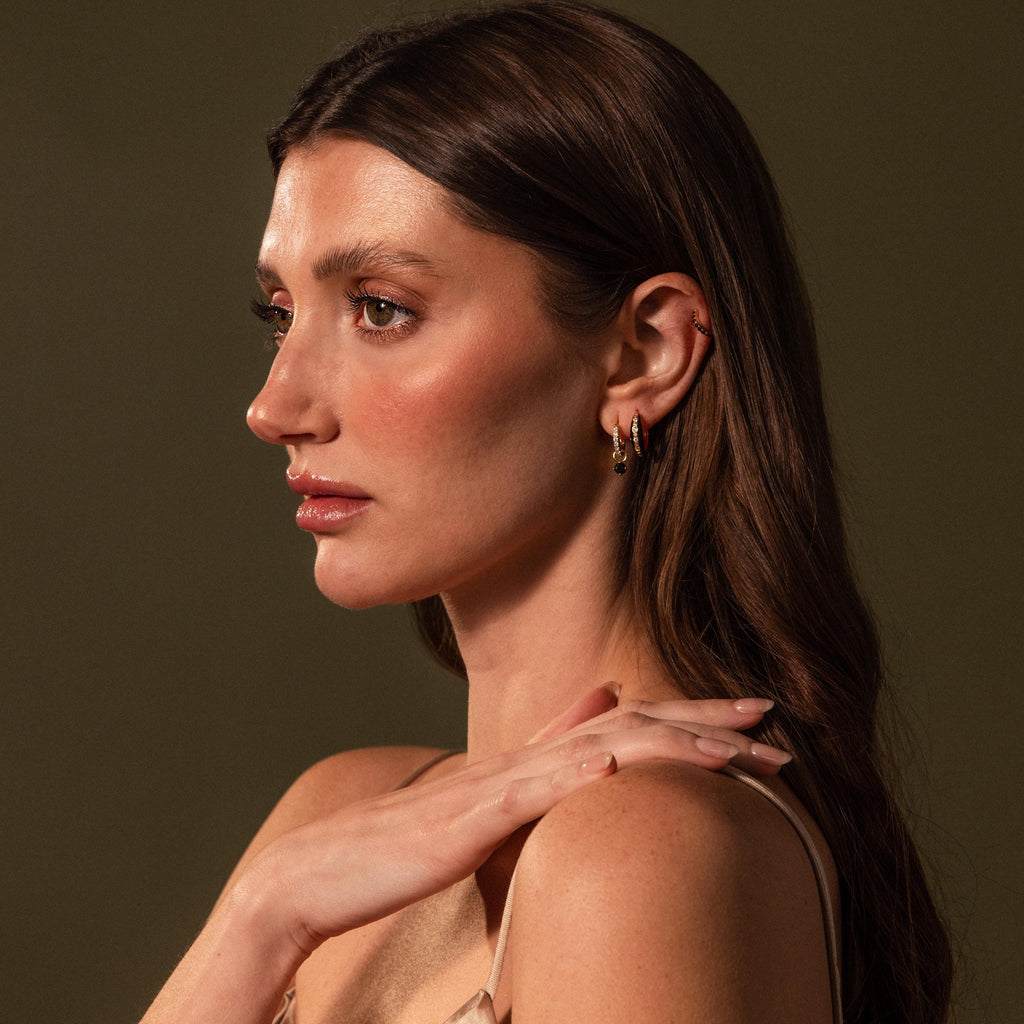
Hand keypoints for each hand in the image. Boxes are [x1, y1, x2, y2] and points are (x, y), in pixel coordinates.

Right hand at [242, 688, 788, 955]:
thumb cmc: (399, 849)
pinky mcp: (474, 816)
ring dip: (677, 743)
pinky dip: (594, 771)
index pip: (624, 727)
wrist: (320, 869)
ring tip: (740, 747)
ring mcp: (500, 782)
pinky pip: (545, 787)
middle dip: (705, 720)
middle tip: (773, 716)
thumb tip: (590, 737)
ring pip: (605, 747)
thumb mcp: (481, 813)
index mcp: (529, 762)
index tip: (748, 720)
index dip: (689, 720)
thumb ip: (528, 777)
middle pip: (630, 724)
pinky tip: (634, 767)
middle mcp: (523, 758)